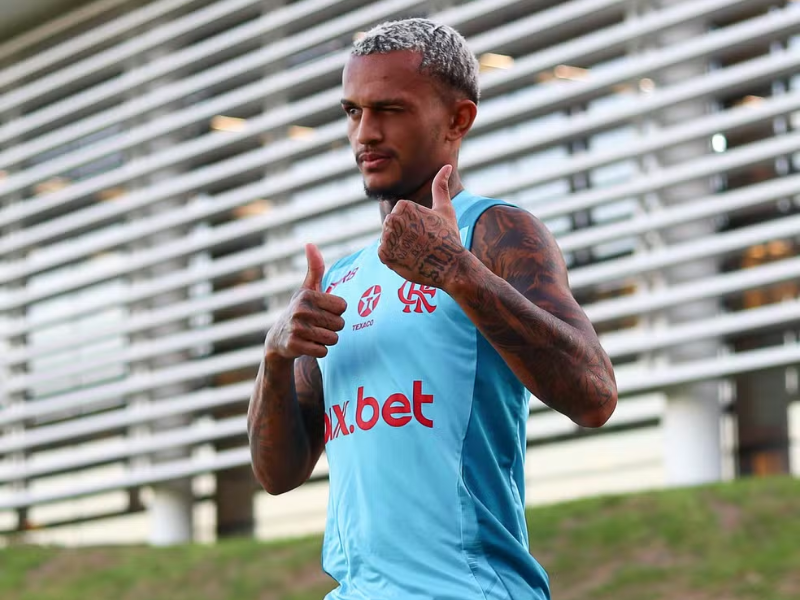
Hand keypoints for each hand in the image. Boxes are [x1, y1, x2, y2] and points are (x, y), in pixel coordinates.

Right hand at [265, 244, 346, 360]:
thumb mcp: (307, 289)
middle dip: (333, 327)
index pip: (343, 307)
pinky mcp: (295, 345)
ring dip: (327, 340)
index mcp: (307, 295)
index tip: (323, 311)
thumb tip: (310, 244)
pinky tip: (308, 344)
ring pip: (333, 339)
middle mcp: (300, 310)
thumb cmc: (300, 310)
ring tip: (314, 334)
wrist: (278, 337)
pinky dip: (320, 350)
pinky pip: (323, 351)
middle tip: (318, 325)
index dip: (337, 312)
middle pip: (340, 324)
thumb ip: (315, 268)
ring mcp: (297, 328)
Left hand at [378, 164, 466, 287]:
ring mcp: (387, 238)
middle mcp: (392, 220)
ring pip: (388, 241)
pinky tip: (408, 260)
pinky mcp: (384, 255)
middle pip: (392, 227)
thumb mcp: (445, 209)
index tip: (425, 232)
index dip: (413, 225)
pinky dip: (394, 258)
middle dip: (405, 236)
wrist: (450, 266)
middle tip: (421, 244)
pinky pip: (384, 254)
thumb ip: (441, 187)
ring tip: (416, 252)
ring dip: (399, 247)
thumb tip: (447, 166)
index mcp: (403, 206)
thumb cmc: (449, 237)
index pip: (399, 215)